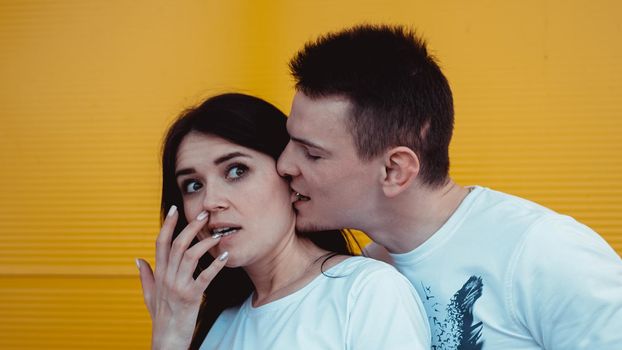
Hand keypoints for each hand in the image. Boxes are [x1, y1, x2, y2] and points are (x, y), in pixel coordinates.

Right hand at [137, 206, 228, 349]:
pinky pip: (204, 277)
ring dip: (205, 243)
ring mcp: (178, 286)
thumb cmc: (160, 316)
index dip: (167, 224)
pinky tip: (225, 255)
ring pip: (189, 256)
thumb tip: (138, 259)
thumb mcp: (149, 294)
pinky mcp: (192, 296)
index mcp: (159, 273)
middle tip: (203, 215)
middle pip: (177, 244)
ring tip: (217, 234)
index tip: (174, 209)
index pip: (160, 243)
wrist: (167, 339)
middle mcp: (167, 276)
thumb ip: (145, 275)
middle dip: (190, 227)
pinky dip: (216, 265)